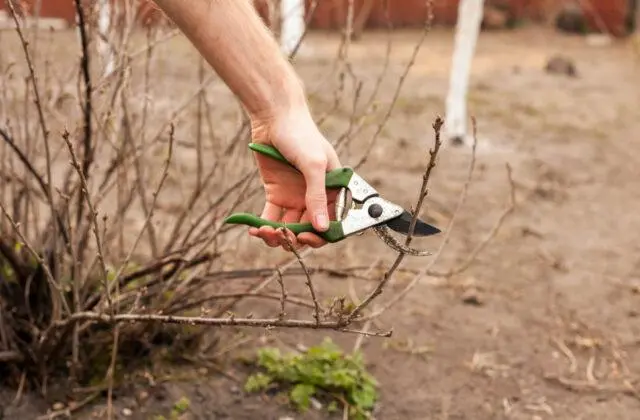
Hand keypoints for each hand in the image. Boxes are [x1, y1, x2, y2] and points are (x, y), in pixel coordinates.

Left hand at [249, 107, 341, 249]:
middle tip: (281, 236)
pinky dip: (263, 226)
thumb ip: (317, 196)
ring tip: (264, 232)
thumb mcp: (313, 165)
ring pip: (289, 227)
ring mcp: (295, 196)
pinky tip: (255, 230)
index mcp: (333, 190)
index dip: (321, 236)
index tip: (305, 239)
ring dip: (278, 234)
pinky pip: (271, 217)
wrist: (273, 116)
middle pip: (309, 229)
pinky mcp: (276, 194)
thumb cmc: (300, 134)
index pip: (332, 222)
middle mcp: (315, 196)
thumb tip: (322, 227)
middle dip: (295, 237)